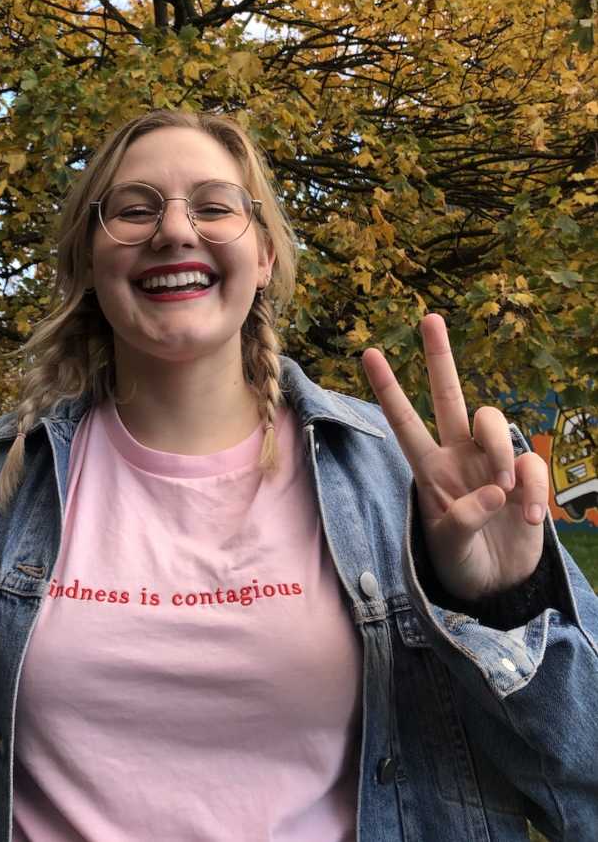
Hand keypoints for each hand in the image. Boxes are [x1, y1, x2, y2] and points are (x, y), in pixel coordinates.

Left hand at [361, 313, 546, 601]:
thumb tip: (494, 491)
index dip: (389, 389)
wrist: (497, 583)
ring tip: (504, 495)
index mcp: (428, 467)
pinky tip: (530, 519)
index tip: (369, 354)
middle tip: (429, 319)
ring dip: (500, 452)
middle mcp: (457, 455)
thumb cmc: (461, 561)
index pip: (403, 422)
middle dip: (439, 358)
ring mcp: (492, 461)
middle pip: (449, 396)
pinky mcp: (525, 476)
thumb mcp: (448, 548)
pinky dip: (534, 489)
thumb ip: (462, 521)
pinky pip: (532, 463)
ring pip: (492, 421)